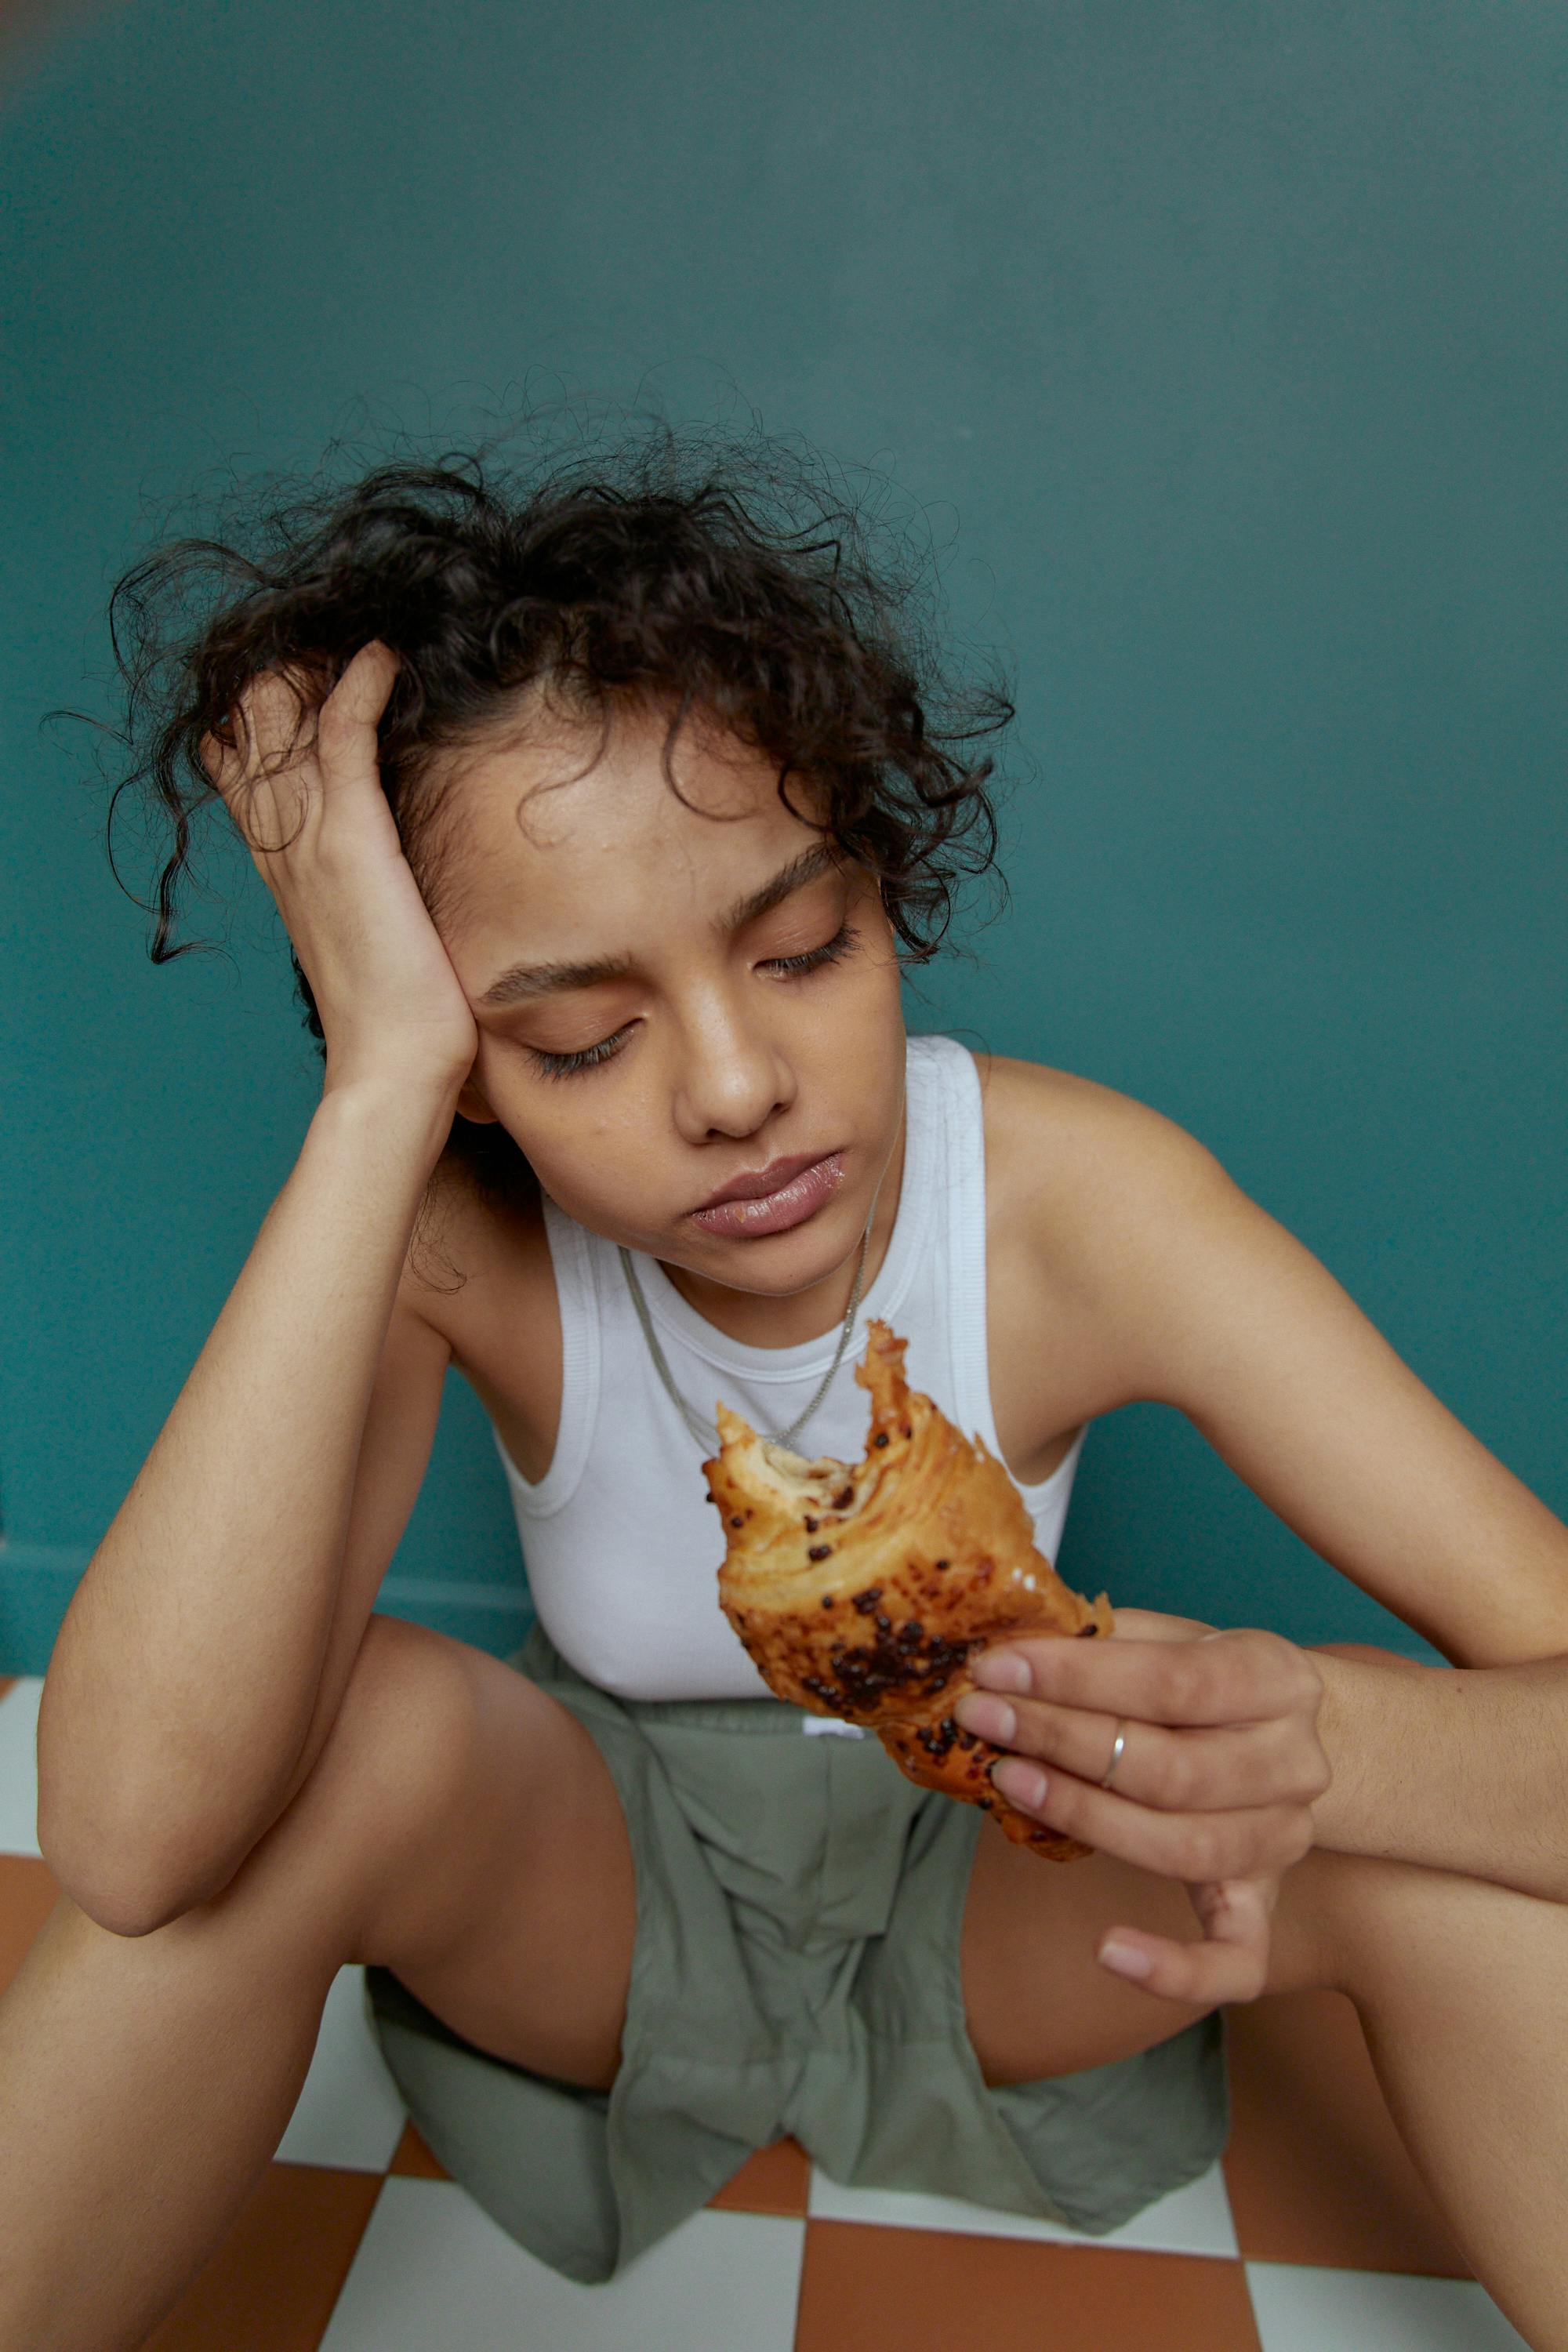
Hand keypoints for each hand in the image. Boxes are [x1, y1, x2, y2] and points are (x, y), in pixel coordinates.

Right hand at [204, 643, 478, 1096]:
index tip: (309, 674)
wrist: (393, 1063)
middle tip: (335, 642)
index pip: (244, 759)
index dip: (265, 708)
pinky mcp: (352, 837)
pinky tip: (384, 658)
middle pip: (253, 722)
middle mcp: (283, 840)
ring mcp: (311, 837)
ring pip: (283, 717)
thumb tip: (388, 859)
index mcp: (282, 860)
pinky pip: (343, 734)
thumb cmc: (396, 1007)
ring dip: (316, 665)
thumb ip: (360, 882)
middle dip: (286, 669)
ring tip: (357, 637)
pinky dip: (360, 686)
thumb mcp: (366, 929)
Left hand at [953, 1607, 1330, 2004]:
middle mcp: (1296, 1762)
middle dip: (1062, 1741)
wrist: (1279, 1736)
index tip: (996, 1666)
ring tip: (1010, 1781)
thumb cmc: (1201, 1682)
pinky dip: (1174, 1968)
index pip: (1173, 1679)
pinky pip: (1236, 1961)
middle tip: (984, 1717)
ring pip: (1185, 1848)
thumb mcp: (1168, 1637)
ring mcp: (1285, 1839)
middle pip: (1174, 1769)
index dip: (1075, 1675)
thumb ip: (1101, 1639)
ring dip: (1083, 1817)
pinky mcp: (1265, 1905)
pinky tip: (1107, 1951)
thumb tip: (1007, 1642)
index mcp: (1279, 1677)